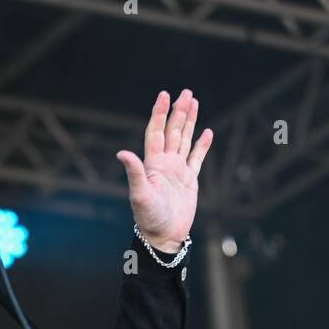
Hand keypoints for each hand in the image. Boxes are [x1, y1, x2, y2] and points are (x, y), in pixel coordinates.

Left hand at [116, 90, 213, 251]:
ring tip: (194, 102)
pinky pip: (196, 158)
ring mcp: (177, 170)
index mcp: (152, 163)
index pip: (156, 132)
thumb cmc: (149, 218)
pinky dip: (202, 145)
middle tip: (186, 92)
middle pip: (172, 131)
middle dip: (178, 111)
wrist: (164, 236)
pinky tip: (207, 132)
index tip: (164, 95)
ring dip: (189, 122)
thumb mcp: (140, 194)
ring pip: (184, 140)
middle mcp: (165, 163)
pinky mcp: (189, 180)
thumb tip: (122, 153)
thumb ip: (134, 172)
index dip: (159, 114)